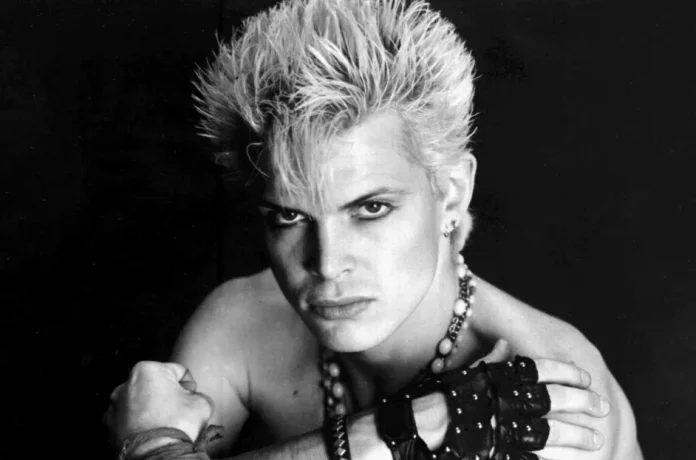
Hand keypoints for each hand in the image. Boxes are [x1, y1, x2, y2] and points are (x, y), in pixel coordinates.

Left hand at [103, 361, 213, 449]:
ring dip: (151, 408)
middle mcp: (126, 384)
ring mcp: (115, 405)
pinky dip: (138, 423)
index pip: (177, 371)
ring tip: (164, 423)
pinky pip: (129, 419)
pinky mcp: (109, 425)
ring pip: (140, 401)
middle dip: (167, 395)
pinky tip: (151, 431)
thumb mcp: (202, 403)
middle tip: (178, 411)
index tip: (191, 396)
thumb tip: (195, 399)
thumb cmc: (176, 426)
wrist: (157, 455)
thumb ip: (198, 394)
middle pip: (155, 385)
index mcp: (148, 370)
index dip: (188, 384)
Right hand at [386, 340, 609, 458]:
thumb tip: (505, 345)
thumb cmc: (442, 399)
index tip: (586, 377)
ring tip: (596, 439)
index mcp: (501, 378)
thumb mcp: (466, 373)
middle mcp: (509, 401)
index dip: (567, 373)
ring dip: (578, 434)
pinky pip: (537, 457)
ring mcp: (510, 429)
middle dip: (583, 402)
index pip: (542, 370)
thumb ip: (489, 361)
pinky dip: (556, 458)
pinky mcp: (506, 453)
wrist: (422, 430)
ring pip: (554, 430)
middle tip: (602, 406)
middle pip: (556, 399)